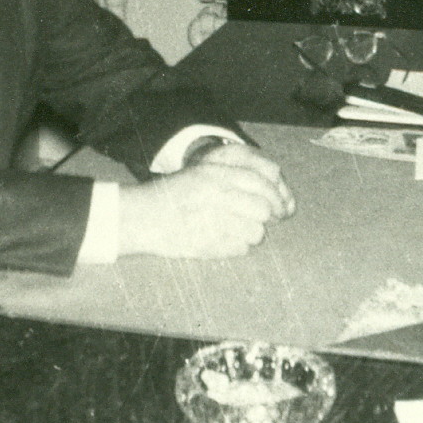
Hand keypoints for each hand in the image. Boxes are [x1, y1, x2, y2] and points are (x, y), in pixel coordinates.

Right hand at [119, 146, 293, 258]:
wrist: (141, 217)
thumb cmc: (175, 195)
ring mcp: (212, 221)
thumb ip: (234, 176)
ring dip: (251, 234)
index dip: (277, 196)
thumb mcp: (201, 173)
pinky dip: (237, 247)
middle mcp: (216, 195)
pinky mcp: (208, 245)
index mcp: (215, 174)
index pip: (261, 182)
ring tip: (235, 231)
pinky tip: (222, 241)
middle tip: (263, 222)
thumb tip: (274, 191)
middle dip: (266, 218)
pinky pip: (241, 249)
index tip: (281, 207)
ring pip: (256, 232)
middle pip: (263, 209)